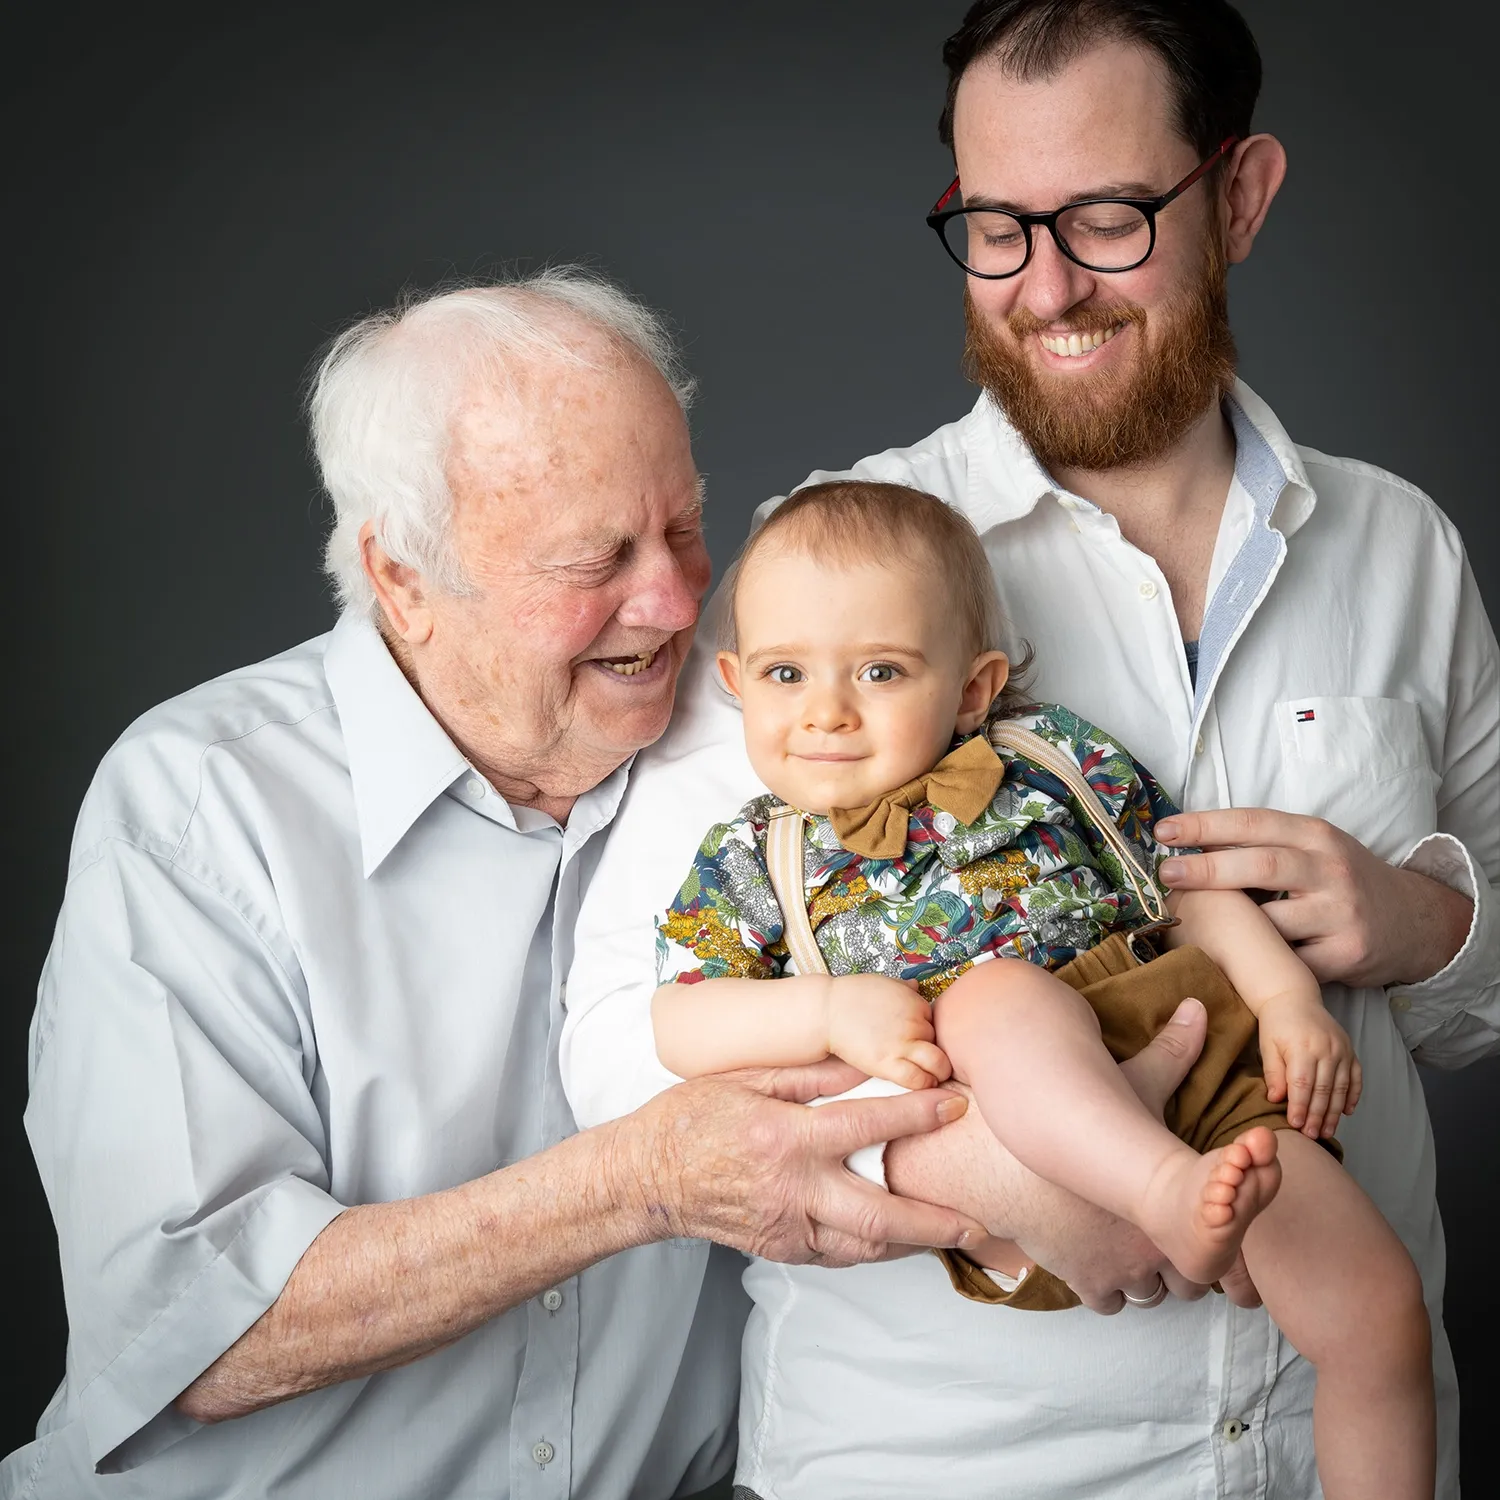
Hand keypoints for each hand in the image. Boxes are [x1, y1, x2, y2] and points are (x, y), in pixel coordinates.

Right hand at [632, 1059, 986, 1266]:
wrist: (646, 1176)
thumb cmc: (692, 1118)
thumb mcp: (748, 1079)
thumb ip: (811, 1076)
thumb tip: (866, 1064)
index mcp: (785, 1138)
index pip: (866, 1126)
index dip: (916, 1114)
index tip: (955, 1103)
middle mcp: (792, 1190)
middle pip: (879, 1214)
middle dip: (934, 1220)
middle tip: (977, 1220)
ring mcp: (787, 1227)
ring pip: (864, 1245)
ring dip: (912, 1241)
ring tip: (950, 1231)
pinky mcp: (781, 1250)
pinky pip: (839, 1254)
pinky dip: (872, 1246)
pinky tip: (896, 1236)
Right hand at [826, 975, 950, 1089]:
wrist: (826, 1011)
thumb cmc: (851, 997)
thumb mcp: (883, 983)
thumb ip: (904, 988)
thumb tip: (916, 986)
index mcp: (914, 1002)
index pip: (937, 1023)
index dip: (929, 1034)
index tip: (921, 1042)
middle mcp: (913, 1021)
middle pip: (939, 1042)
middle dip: (934, 1050)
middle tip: (928, 1060)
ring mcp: (902, 1043)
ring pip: (938, 1063)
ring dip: (938, 1071)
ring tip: (932, 1076)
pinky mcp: (887, 1063)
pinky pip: (918, 1079)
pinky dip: (924, 1083)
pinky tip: (920, 1083)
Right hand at [888, 1000, 1254, 1313]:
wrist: (1012, 1147)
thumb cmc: (1080, 1110)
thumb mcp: (1134, 1080)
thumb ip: (1175, 1049)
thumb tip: (1200, 1007)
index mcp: (1174, 1204)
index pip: (1220, 1247)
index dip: (1212, 1234)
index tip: (1196, 1219)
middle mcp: (1152, 1246)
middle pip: (1190, 1283)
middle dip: (1180, 1264)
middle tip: (1164, 1236)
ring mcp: (1116, 1268)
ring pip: (1151, 1297)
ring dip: (1145, 1279)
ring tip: (1133, 1248)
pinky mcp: (1080, 1278)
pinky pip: (1111, 1304)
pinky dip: (1109, 1287)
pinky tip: (1102, 1257)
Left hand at [1155, 807, 1471, 987]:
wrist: (1414, 920)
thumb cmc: (1341, 879)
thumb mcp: (1313, 847)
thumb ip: (1264, 844)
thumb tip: (1188, 846)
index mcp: (1315, 835)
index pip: (1253, 823)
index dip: (1205, 826)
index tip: (1164, 832)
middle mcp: (1330, 870)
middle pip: (1261, 865)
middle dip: (1207, 870)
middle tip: (1167, 875)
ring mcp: (1340, 914)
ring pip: (1271, 922)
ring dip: (1229, 927)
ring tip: (1194, 924)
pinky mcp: (1345, 955)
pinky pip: (1288, 963)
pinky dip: (1258, 963)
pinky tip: (1234, 960)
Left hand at [1257, 993, 1361, 1138]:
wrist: (1293, 997)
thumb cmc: (1276, 1023)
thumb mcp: (1267, 1046)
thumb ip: (1273, 1073)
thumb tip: (1277, 1099)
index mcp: (1303, 1048)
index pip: (1302, 1085)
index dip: (1300, 1107)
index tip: (1295, 1125)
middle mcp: (1327, 1049)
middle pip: (1324, 1090)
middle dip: (1318, 1116)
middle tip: (1312, 1135)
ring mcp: (1342, 1050)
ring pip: (1341, 1088)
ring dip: (1335, 1112)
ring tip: (1328, 1131)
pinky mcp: (1350, 1050)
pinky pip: (1356, 1077)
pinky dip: (1353, 1096)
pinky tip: (1347, 1111)